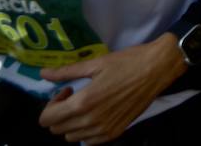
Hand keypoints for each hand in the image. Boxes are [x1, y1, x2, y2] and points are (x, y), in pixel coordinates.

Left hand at [38, 34, 185, 143]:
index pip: (47, 119)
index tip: (66, 91)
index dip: (50, 105)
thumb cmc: (126, 62)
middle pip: (57, 129)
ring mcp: (104, 130)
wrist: (157, 69)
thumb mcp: (95, 64)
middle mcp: (90, 121)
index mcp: (82, 103)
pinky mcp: (115, 133)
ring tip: (87, 104)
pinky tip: (97, 113)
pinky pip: (89, 141)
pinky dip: (86, 130)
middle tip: (74, 95)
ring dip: (72, 122)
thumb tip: (43, 73)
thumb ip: (66, 72)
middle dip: (59, 112)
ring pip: (71, 137)